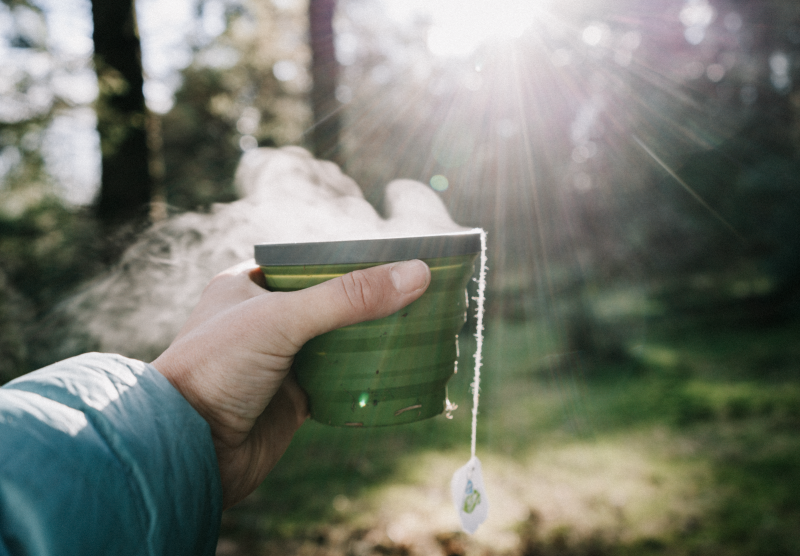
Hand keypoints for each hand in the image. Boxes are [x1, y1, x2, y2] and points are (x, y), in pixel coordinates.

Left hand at [151, 259, 430, 507]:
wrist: (188, 450)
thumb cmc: (216, 368)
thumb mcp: (282, 319)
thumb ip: (348, 297)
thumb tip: (417, 273)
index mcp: (250, 285)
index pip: (311, 263)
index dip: (352, 261)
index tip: (395, 260)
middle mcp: (265, 319)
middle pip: (331, 303)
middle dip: (370, 303)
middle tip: (417, 294)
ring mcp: (281, 360)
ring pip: (338, 343)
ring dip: (372, 340)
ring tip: (418, 327)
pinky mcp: (293, 398)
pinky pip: (339, 382)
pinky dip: (365, 378)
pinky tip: (397, 369)